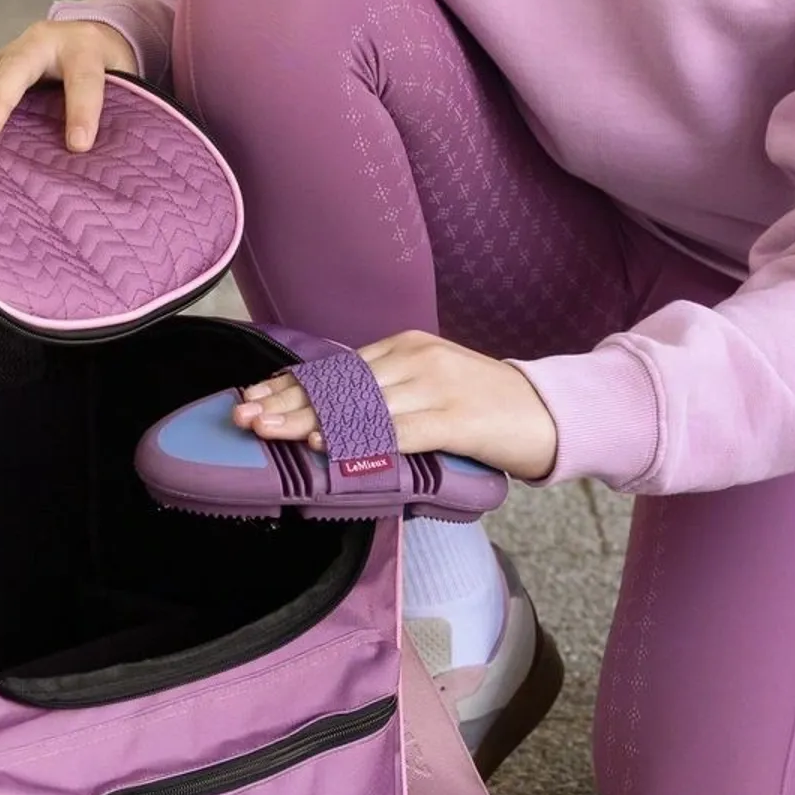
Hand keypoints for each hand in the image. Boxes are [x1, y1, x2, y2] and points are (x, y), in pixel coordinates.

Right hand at [0, 19, 138, 151]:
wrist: (93, 37)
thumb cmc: (110, 72)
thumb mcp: (124, 86)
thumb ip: (116, 114)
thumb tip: (103, 163)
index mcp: (83, 49)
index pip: (84, 79)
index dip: (82, 111)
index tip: (79, 146)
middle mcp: (41, 44)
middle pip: (16, 67)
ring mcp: (11, 54)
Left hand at [235, 331, 559, 481]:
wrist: (551, 413)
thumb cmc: (487, 408)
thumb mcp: (431, 386)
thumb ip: (388, 393)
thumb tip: (332, 417)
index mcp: (406, 348)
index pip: (337, 368)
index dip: (291, 384)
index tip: (252, 396)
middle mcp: (415, 360)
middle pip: (339, 385)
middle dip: (286, 402)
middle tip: (243, 416)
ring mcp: (435, 387)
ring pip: (358, 406)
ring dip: (308, 422)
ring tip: (269, 432)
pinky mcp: (455, 420)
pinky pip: (396, 431)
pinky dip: (357, 440)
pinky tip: (327, 446)